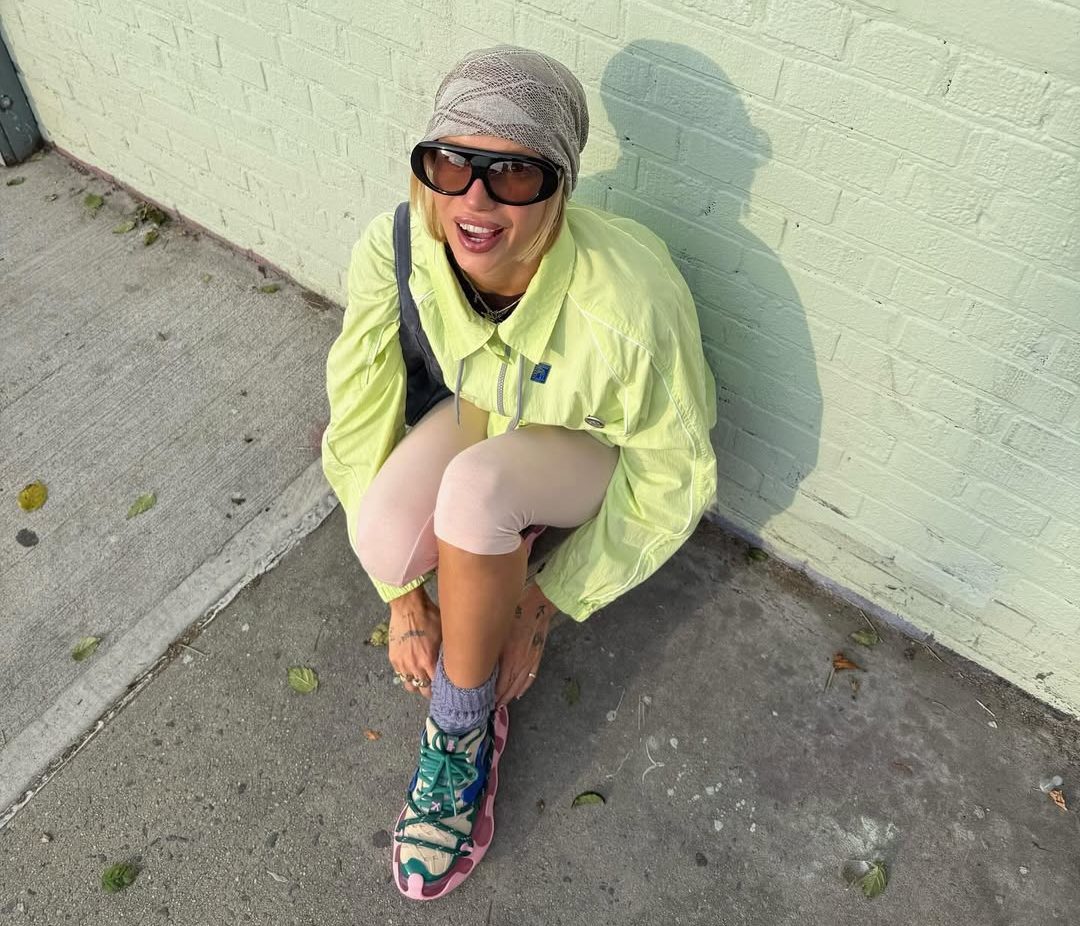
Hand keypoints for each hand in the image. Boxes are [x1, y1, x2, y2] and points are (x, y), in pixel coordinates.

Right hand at [388, 586, 441, 697]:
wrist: (408, 606)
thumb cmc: (430, 617)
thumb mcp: (445, 635)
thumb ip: (447, 653)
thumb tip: (457, 663)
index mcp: (428, 661)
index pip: (436, 687)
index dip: (442, 690)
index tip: (446, 689)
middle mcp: (414, 666)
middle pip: (422, 690)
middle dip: (430, 690)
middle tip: (436, 686)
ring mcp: (402, 663)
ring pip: (409, 685)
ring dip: (417, 684)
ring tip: (424, 679)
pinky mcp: (393, 658)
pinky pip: (400, 674)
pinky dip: (407, 674)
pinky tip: (414, 669)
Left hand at [495, 581, 555, 705]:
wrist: (537, 606)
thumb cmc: (514, 615)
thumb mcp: (498, 633)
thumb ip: (489, 650)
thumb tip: (476, 662)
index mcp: (511, 658)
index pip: (501, 684)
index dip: (492, 695)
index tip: (483, 702)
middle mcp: (522, 664)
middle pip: (510, 688)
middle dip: (500, 699)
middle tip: (489, 707)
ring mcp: (531, 662)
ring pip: (520, 686)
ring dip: (510, 696)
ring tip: (501, 704)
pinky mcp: (537, 658)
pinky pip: (530, 678)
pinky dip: (523, 688)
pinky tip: (518, 694)